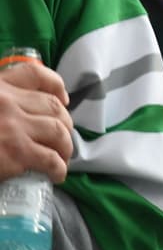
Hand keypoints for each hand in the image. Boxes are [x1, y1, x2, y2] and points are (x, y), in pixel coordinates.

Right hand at [0, 62, 73, 182]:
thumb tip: (12, 115)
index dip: (55, 86)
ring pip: (58, 131)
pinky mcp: (16, 153)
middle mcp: (8, 103)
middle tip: (63, 137)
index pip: (34, 74)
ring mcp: (14, 127)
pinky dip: (59, 167)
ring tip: (63, 158)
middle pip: (53, 107)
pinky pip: (50, 158)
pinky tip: (57, 174)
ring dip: (66, 145)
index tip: (62, 99)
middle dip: (65, 122)